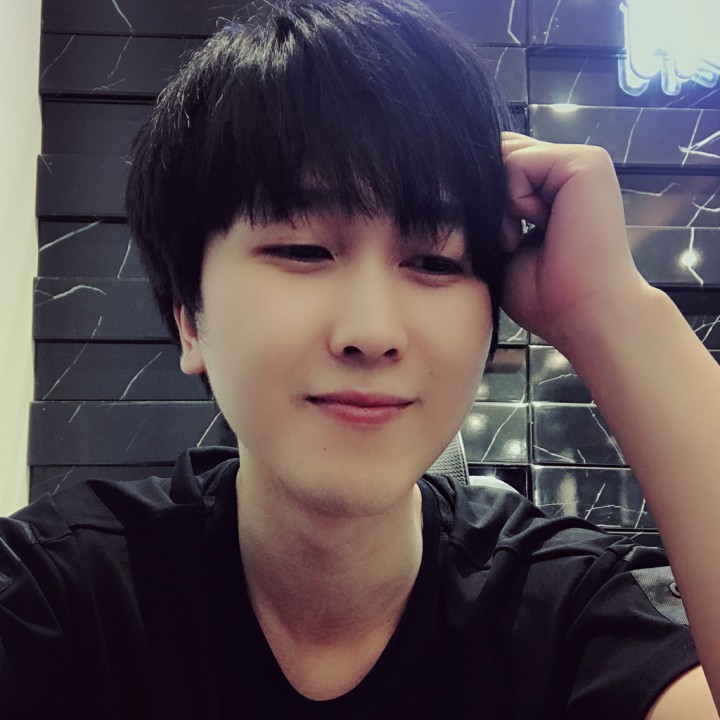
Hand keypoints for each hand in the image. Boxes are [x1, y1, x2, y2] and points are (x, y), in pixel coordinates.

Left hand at [500, 132, 646, 351]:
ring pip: (505, 158)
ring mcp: (581, 162)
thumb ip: (490, 208)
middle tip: (507, 242)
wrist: (582, 314)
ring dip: (499, 205)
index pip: (500, 166)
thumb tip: (462, 181)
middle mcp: (570, 170)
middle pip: (499, 155)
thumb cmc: (545, 295)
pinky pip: (517, 163)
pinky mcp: (585, 162)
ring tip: (520, 239)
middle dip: (487, 199)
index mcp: (554, 187)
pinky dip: (513, 201)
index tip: (499, 244)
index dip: (481, 200)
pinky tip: (538, 227)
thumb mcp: (502, 244)